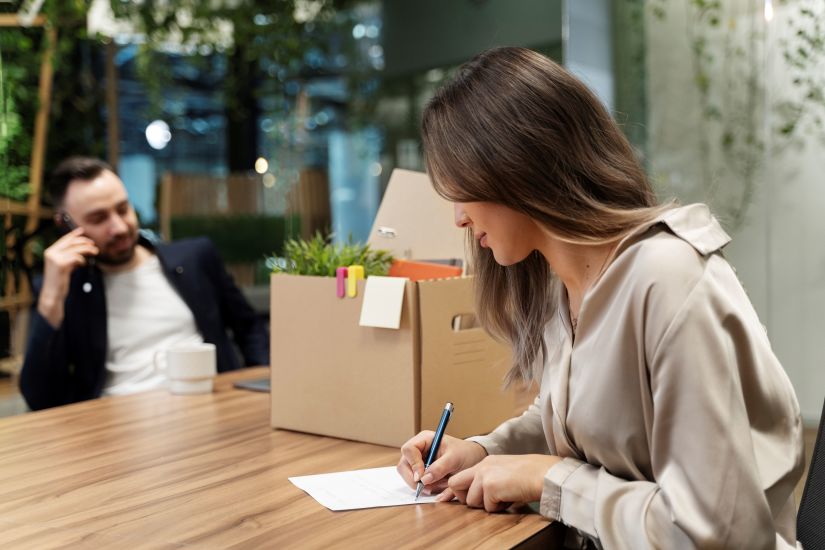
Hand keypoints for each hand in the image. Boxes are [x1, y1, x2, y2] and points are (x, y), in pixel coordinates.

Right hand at [38, 228, 98, 327]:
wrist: (52, 293)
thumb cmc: (59, 280)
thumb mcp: (64, 265)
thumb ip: (69, 256)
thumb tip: (82, 248)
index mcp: (50, 252)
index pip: (64, 239)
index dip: (74, 234)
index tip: (82, 230)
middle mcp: (51, 253)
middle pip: (72, 242)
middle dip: (84, 242)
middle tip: (94, 245)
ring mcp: (55, 258)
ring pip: (76, 249)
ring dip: (88, 250)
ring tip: (95, 252)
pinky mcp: (61, 264)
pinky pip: (76, 257)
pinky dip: (82, 260)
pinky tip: (83, 264)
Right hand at [397, 431, 487, 494]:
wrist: (474, 460)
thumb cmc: (465, 453)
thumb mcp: (455, 459)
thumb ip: (439, 467)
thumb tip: (424, 479)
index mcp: (425, 439)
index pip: (408, 450)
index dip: (413, 464)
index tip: (421, 477)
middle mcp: (419, 450)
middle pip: (404, 465)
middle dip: (414, 479)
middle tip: (428, 488)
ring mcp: (419, 462)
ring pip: (409, 476)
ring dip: (423, 485)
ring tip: (442, 484)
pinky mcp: (423, 474)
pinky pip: (418, 483)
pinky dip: (428, 488)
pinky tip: (441, 485)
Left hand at [441, 454, 560, 510]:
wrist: (545, 474)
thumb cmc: (532, 475)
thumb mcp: (506, 474)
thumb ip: (491, 482)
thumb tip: (482, 499)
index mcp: (486, 462)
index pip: (462, 477)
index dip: (463, 491)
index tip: (469, 499)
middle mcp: (482, 466)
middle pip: (455, 484)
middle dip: (466, 498)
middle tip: (486, 501)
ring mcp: (484, 475)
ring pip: (471, 501)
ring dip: (486, 505)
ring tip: (504, 499)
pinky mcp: (490, 486)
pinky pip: (487, 507)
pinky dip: (498, 508)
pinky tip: (510, 498)